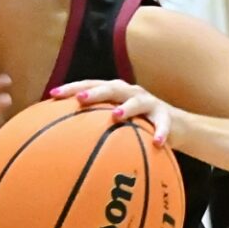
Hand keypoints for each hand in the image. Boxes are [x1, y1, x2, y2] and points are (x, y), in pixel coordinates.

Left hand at [51, 79, 178, 147]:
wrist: (175, 126)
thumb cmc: (136, 125)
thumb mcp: (114, 122)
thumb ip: (93, 125)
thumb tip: (61, 140)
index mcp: (114, 92)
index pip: (90, 85)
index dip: (72, 88)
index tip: (53, 94)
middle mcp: (130, 92)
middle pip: (111, 88)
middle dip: (95, 92)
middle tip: (79, 99)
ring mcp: (148, 102)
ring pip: (137, 102)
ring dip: (127, 108)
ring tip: (116, 116)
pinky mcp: (165, 116)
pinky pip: (163, 125)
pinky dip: (160, 132)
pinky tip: (156, 142)